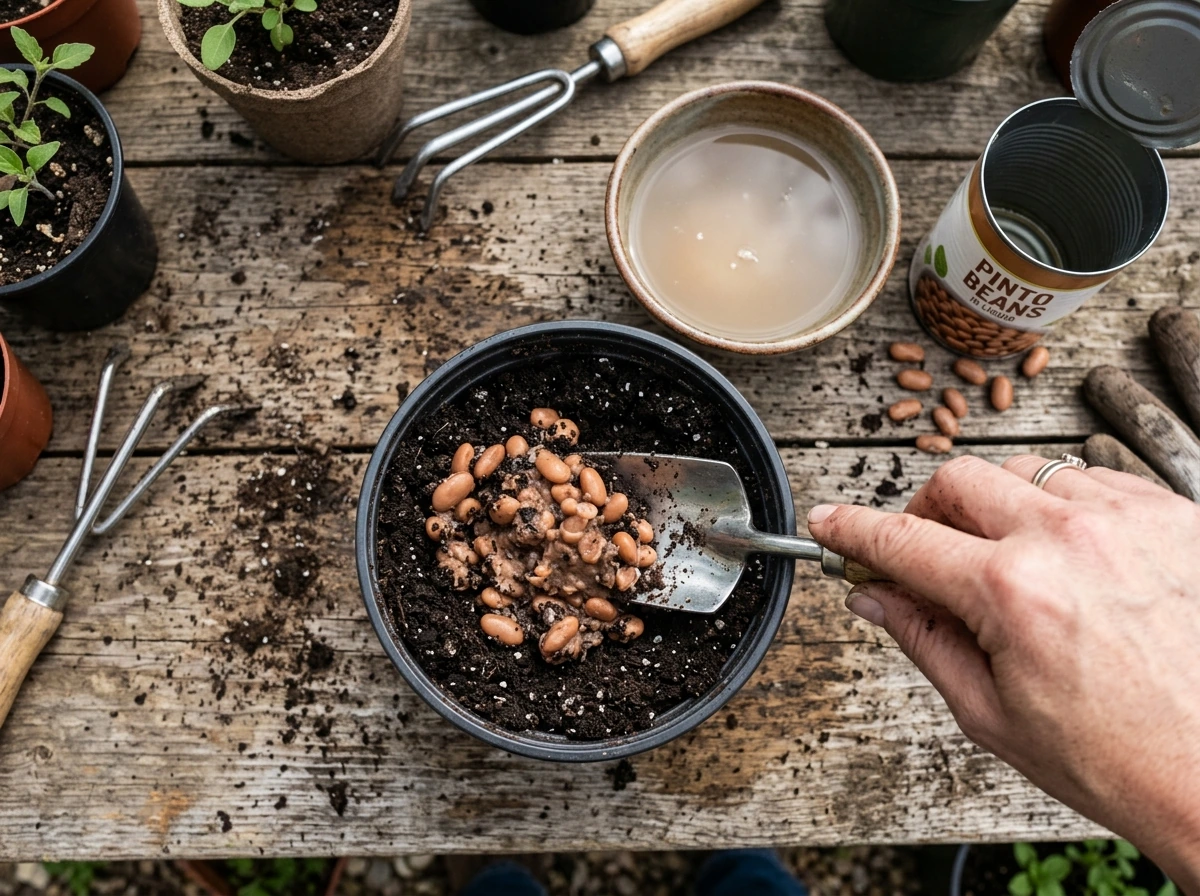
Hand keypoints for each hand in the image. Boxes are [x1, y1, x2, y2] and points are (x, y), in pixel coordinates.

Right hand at [808, 455, 1199, 889]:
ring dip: (1001, 507)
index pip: (902, 540)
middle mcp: (1069, 539)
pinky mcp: (1175, 516)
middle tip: (928, 554)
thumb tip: (875, 598)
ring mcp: (1128, 519)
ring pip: (1026, 470)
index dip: (852, 530)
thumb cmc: (1121, 759)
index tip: (830, 523)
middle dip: (928, 511)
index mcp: (1013, 592)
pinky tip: (1071, 555)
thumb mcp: (991, 713)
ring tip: (1013, 562)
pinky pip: (1094, 479)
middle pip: (959, 479)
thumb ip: (923, 639)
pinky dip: (1066, 506)